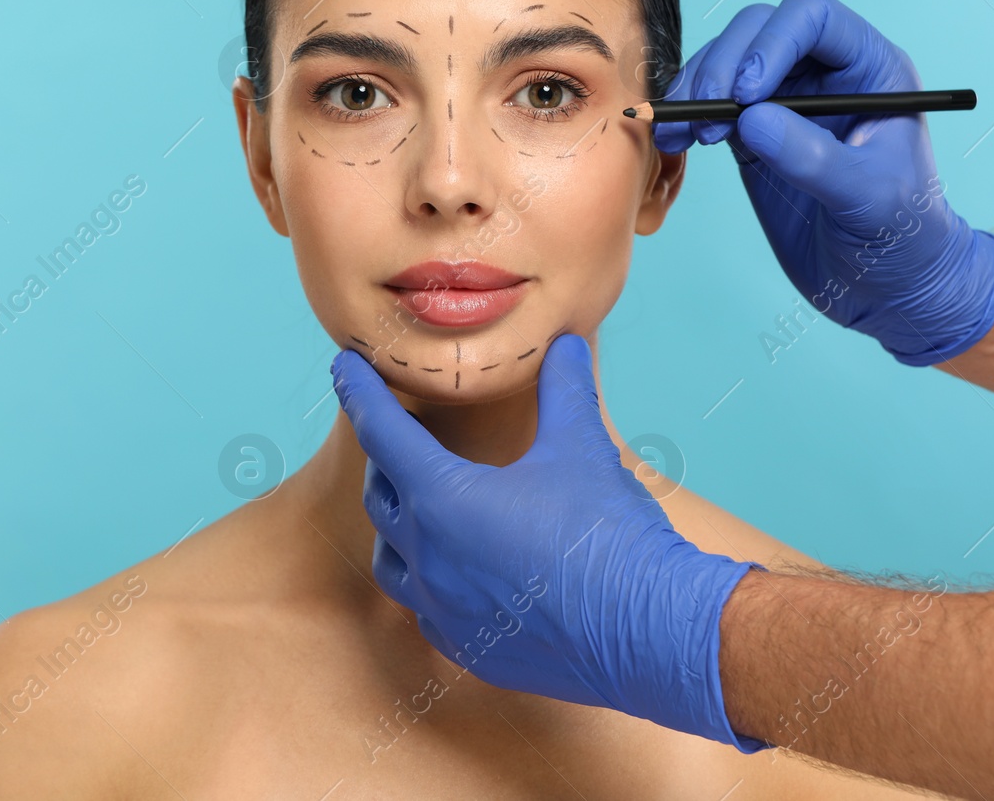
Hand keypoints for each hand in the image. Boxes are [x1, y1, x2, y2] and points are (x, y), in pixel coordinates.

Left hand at [329, 332, 766, 749]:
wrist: (649, 629)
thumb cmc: (608, 533)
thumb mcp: (582, 448)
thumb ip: (564, 390)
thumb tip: (565, 345)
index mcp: (444, 499)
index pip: (383, 433)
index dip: (361, 394)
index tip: (344, 368)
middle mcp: (429, 557)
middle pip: (383, 495)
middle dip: (386, 458)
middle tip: (401, 434)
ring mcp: (443, 609)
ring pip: (392, 560)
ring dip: (398, 525)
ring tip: (419, 504)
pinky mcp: (468, 648)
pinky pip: (425, 608)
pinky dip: (428, 579)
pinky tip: (456, 571)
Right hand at [654, 0, 993, 365]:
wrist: (888, 287)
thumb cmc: (902, 237)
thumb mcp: (868, 197)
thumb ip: (813, 156)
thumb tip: (751, 120)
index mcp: (871, 69)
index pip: (814, 17)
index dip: (774, 41)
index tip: (747, 93)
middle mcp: (827, 74)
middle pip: (760, 29)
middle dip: (725, 63)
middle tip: (704, 111)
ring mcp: (788, 102)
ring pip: (728, 61)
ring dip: (697, 88)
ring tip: (681, 132)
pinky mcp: (754, 136)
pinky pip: (712, 105)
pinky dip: (688, 116)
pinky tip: (675, 140)